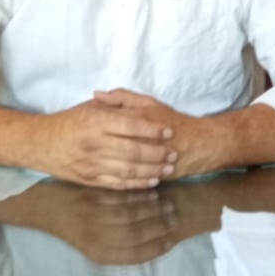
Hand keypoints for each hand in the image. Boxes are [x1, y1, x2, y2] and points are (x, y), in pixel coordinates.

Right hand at [38, 98, 177, 189]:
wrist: (41, 143)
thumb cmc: (68, 122)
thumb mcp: (89, 107)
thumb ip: (112, 104)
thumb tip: (136, 105)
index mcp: (96, 122)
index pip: (131, 125)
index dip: (152, 129)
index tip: (168, 131)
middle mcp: (95, 143)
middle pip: (133, 149)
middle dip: (157, 153)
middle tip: (173, 153)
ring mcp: (92, 164)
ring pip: (128, 169)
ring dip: (151, 170)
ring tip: (167, 168)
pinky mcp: (90, 180)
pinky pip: (118, 183)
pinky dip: (136, 183)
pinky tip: (150, 181)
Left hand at [94, 89, 274, 176]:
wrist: (198, 144)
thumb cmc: (170, 120)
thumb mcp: (147, 102)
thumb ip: (121, 98)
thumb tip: (95, 95)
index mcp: (136, 120)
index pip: (103, 122)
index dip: (87, 126)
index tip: (76, 128)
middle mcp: (137, 141)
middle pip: (105, 146)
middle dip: (89, 148)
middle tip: (75, 148)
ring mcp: (142, 161)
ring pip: (113, 165)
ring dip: (99, 164)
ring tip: (86, 162)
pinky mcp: (146, 177)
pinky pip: (125, 180)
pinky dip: (112, 178)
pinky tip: (101, 175)